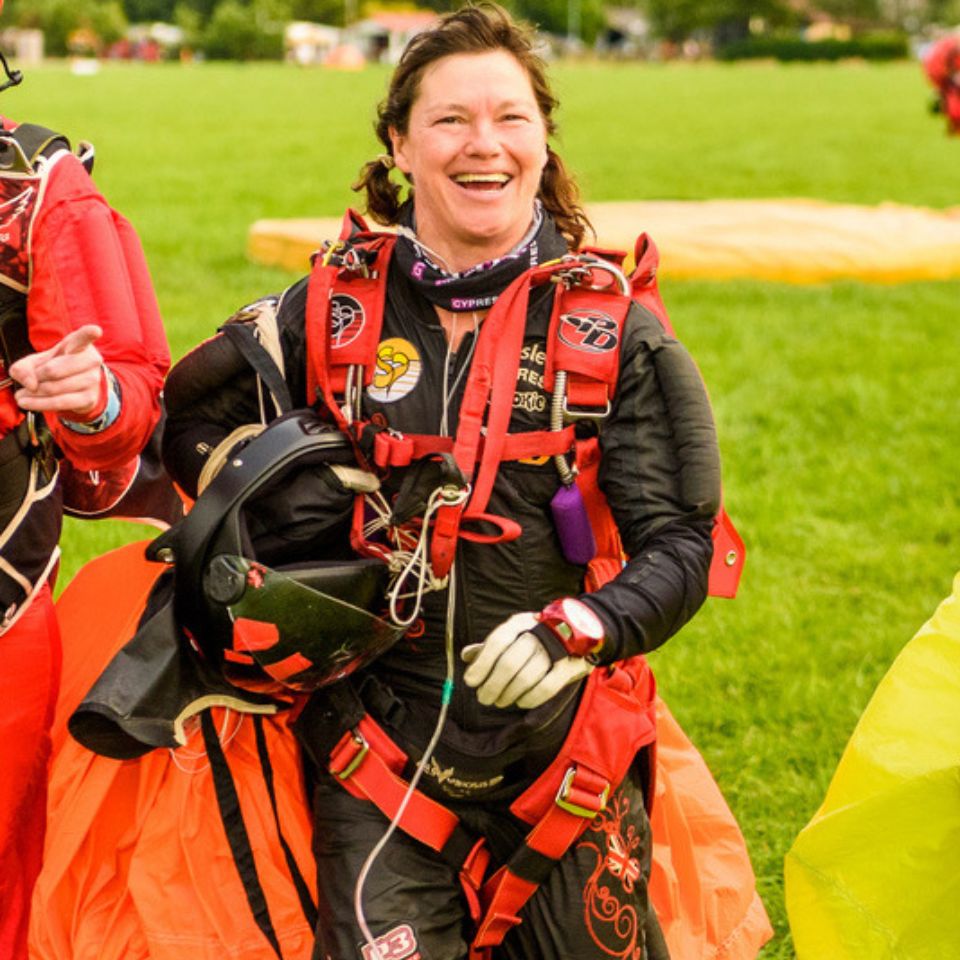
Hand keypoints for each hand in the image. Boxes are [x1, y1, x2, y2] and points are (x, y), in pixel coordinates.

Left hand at [9, 324, 106, 418]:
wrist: (74, 388)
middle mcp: (91, 360)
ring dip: (35, 392)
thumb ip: (23, 368)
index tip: (95, 331)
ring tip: (28, 391)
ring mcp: (93, 380)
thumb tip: (31, 384)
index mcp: (79, 344)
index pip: (85, 337)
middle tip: (33, 379)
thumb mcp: (35, 362)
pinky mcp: (89, 398)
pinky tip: (26, 402)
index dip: (89, 333)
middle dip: (35, 377)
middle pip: (53, 370)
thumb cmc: (53, 367)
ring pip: (53, 388)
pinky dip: (39, 404)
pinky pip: (60, 402)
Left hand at [462, 612, 593, 709]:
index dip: (481, 664)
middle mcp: (537, 633)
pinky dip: (530, 698)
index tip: (470, 681)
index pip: (497, 642)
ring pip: (526, 678)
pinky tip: (520, 701)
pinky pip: (546, 688)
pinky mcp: (570, 666)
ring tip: (499, 701)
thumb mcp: (513, 634)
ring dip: (508, 694)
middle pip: (509, 664)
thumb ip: (490, 646)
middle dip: (492, 685)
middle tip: (483, 698)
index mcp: (520, 623)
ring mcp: (555, 650)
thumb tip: (466, 655)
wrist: (579, 631)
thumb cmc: (536, 636)